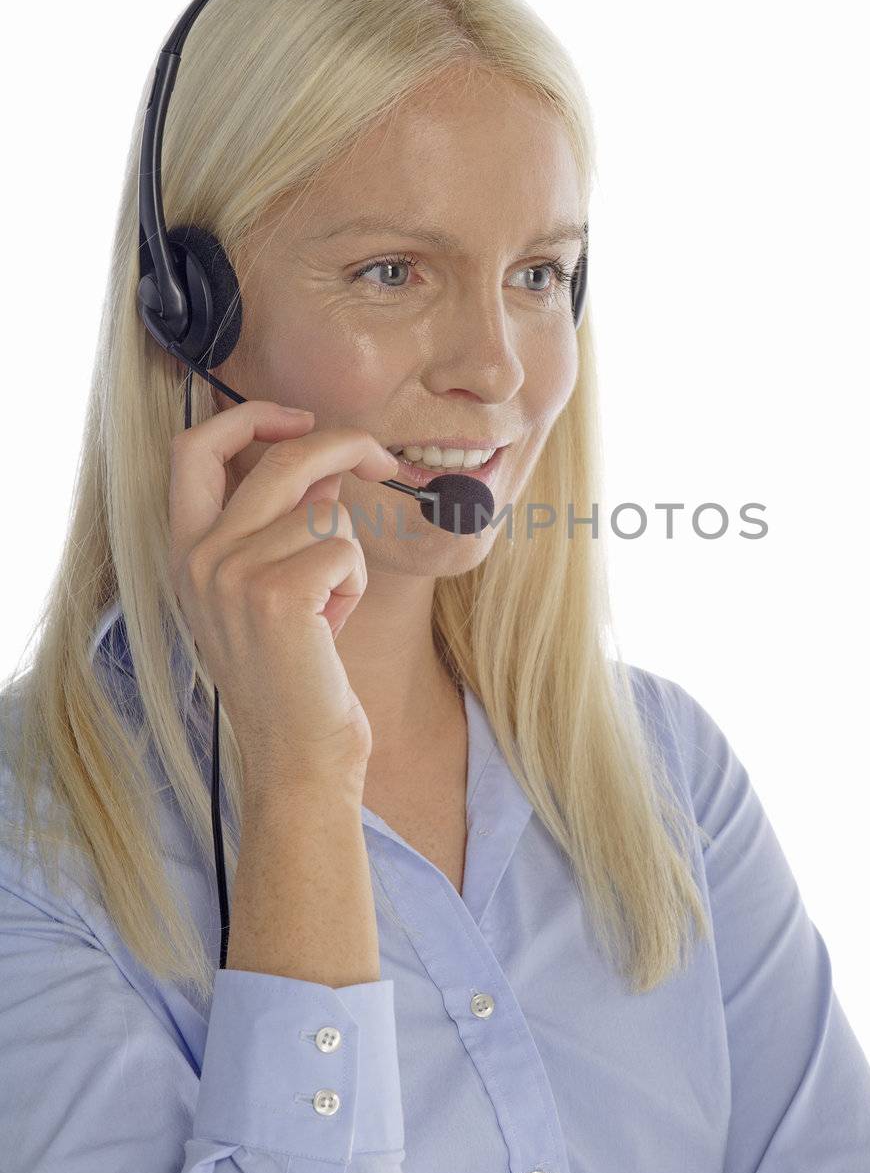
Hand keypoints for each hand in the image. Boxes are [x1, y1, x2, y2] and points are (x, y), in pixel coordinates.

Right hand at [168, 400, 398, 798]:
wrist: (298, 756)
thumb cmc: (295, 673)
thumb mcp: (272, 588)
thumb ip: (283, 522)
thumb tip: (323, 464)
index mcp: (186, 552)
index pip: (193, 448)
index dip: (249, 417)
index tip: (298, 420)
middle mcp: (198, 558)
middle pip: (278, 458)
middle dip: (342, 445)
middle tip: (381, 460)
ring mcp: (232, 575)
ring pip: (325, 510)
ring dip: (347, 555)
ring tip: (328, 608)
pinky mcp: (278, 594)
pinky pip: (345, 549)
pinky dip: (356, 583)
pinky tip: (333, 628)